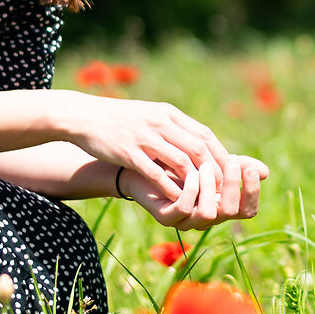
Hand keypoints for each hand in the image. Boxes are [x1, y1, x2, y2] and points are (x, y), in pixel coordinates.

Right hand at [54, 92, 229, 202]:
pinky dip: (169, 187)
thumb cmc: (119, 119)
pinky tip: (177, 200)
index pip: (204, 135)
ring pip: (180, 161)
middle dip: (214, 171)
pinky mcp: (129, 152)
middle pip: (198, 148)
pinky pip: (155, 172)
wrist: (83, 115)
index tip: (230, 173)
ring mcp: (145, 137)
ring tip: (204, 197)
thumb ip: (172, 127)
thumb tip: (196, 143)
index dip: (220, 155)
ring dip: (196, 181)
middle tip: (223, 190)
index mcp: (168, 114)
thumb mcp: (150, 115)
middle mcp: (160, 123)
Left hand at [121, 153, 269, 230]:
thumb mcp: (212, 159)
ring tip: (206, 165)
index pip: (248, 209)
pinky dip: (192, 189)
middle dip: (234, 185)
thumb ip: (236, 165)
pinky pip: (185, 208)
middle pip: (232, 211)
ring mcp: (187, 220)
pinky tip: (192, 171)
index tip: (250, 167)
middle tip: (231, 161)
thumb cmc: (181, 160)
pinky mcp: (167, 217)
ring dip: (211, 187)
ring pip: (209, 214)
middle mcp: (208, 217)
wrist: (144, 162)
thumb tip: (264, 171)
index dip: (253, 192)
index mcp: (222, 205)